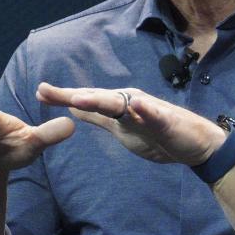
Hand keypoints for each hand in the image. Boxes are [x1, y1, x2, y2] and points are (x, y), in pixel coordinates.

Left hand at [35, 83, 224, 165]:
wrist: (195, 144)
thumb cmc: (158, 135)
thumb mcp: (121, 129)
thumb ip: (99, 118)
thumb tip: (73, 109)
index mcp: (119, 105)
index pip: (87, 100)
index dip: (63, 96)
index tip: (39, 92)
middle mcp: (130, 103)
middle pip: (96, 98)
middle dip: (71, 94)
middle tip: (45, 91)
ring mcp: (147, 111)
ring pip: (120, 104)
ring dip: (99, 101)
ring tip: (78, 99)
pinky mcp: (165, 121)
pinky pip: (154, 115)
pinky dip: (146, 110)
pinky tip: (137, 105)